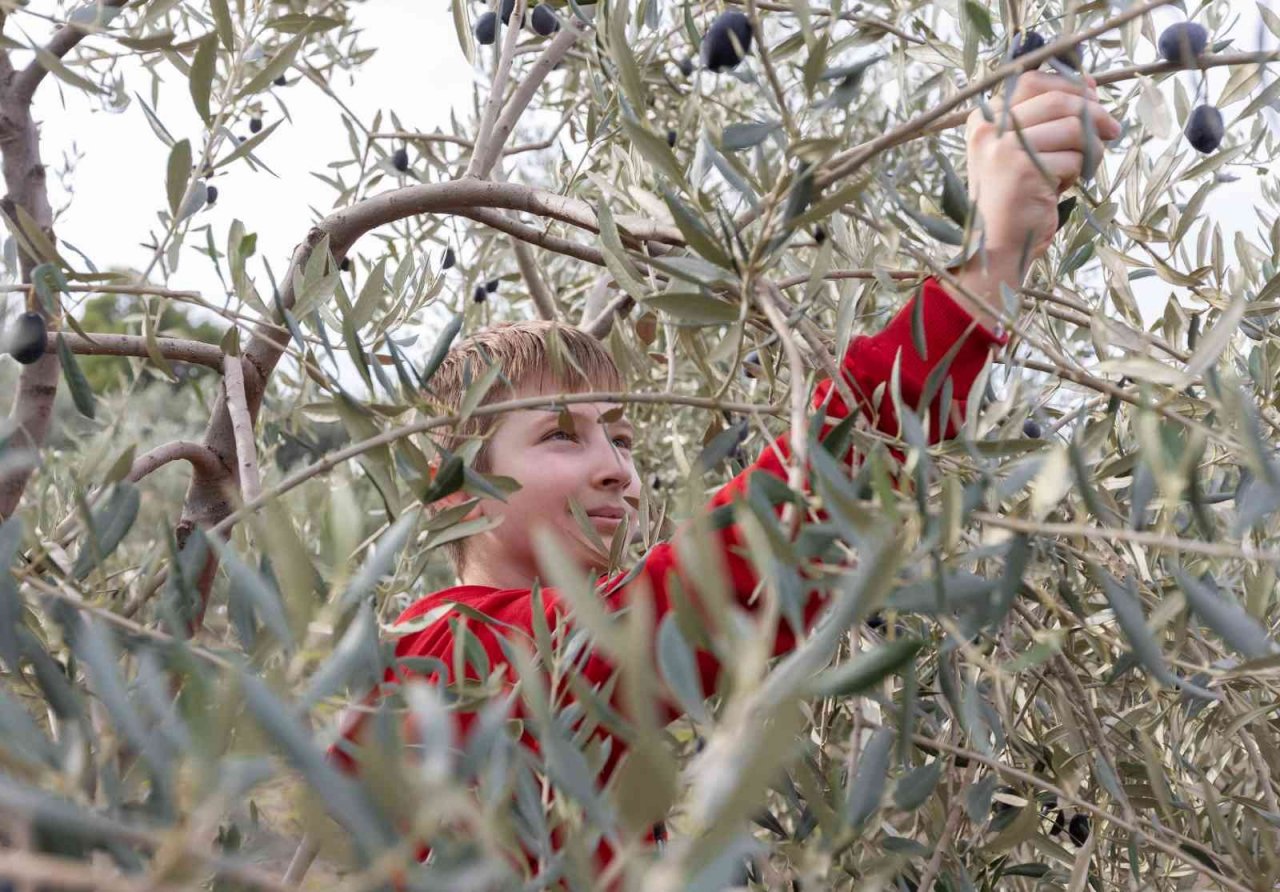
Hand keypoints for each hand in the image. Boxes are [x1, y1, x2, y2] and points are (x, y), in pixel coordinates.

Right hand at [964, 71, 1120, 263]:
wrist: (997, 245)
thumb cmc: (1014, 196)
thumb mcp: (1023, 149)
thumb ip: (1047, 117)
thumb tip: (1089, 84)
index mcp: (983, 119)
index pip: (1032, 81)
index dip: (1069, 86)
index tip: (1093, 100)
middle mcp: (988, 130)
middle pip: (1058, 100)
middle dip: (1093, 113)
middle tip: (1111, 130)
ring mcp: (1004, 149)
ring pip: (1072, 127)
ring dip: (1088, 148)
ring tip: (1078, 169)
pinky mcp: (1025, 170)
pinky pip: (1074, 157)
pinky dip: (1077, 173)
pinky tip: (1060, 188)